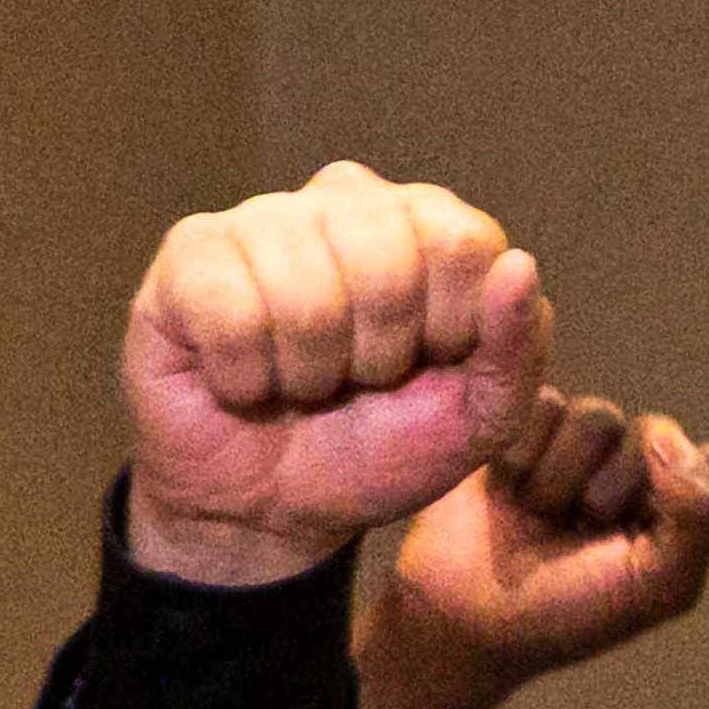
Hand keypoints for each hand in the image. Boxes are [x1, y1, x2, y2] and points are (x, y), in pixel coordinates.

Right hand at [121, 170, 547, 588]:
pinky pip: (229, 312)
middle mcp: (346, 203)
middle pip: (385, 262)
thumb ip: (516, 350)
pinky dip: (246, 375)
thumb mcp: (477, 420)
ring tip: (302, 383)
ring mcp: (262, 218)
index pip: (463, 243)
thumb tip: (519, 266)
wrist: (273, 505)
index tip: (428, 365)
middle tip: (358, 380)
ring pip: (305, 295)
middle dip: (378, 356)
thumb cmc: (380, 449)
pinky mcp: (189, 251)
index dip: (451, 329)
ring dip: (309, 374)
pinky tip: (244, 379)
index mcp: (429, 228)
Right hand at [361, 389, 708, 708]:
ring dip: (562, 474)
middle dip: (611, 491)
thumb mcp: (659, 586)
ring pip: (597, 416)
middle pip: (654, 432)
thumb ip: (701, 514)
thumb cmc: (568, 611)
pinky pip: (540, 406)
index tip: (639, 545)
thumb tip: (670, 434)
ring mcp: (578, 444)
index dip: (678, 499)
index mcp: (683, 505)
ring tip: (536, 513)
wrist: (461, 616)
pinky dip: (522, 454)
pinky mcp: (521, 424)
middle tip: (574, 533)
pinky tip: (505, 489)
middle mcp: (637, 466)